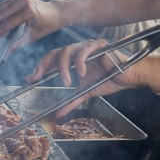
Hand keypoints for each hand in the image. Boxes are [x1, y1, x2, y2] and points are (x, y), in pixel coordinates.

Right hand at [0, 0, 62, 51]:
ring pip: (1, 7)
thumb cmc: (46, 24)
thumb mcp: (33, 36)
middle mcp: (24, 1)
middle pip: (2, 14)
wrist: (54, 12)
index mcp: (29, 12)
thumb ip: (18, 44)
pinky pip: (4, 4)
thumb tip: (7, 53)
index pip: (8, 23)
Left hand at [25, 39, 141, 116]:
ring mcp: (87, 47)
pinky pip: (84, 52)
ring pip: (66, 51)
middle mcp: (78, 51)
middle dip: (43, 65)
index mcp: (74, 60)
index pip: (53, 61)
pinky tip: (81, 74)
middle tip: (37, 77)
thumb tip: (59, 113)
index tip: (30, 78)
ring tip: (66, 82)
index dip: (40, 68)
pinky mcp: (98, 46)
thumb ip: (72, 101)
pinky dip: (80, 63)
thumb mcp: (87, 92)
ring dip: (63, 67)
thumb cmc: (110, 79)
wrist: (129, 77)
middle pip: (55, 53)